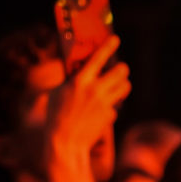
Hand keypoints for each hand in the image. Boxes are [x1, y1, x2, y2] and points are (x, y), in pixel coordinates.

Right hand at [44, 35, 130, 181]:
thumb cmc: (56, 116)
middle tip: (120, 68)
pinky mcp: (110, 115)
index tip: (115, 39)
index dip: (109, 46)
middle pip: (120, 71)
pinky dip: (110, 106)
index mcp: (80, 81)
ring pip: (124, 87)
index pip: (99, 57)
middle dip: (121, 68)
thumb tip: (77, 71)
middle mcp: (96, 90)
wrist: (66, 142)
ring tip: (118, 85)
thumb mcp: (57, 92)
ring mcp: (105, 103)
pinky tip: (101, 110)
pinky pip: (115, 106)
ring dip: (122, 84)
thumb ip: (70, 80)